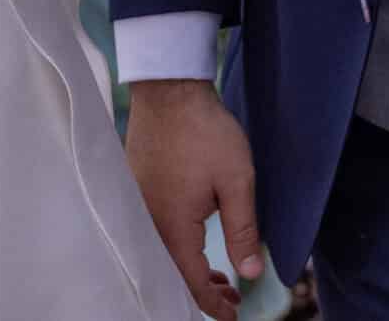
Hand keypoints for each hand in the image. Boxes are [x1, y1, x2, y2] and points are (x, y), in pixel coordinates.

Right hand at [125, 78, 264, 320]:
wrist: (169, 90)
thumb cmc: (205, 132)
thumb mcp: (237, 181)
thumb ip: (243, 231)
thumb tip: (252, 273)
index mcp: (172, 228)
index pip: (191, 283)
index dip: (214, 305)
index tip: (234, 315)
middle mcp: (148, 223)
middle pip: (171, 274)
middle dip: (202, 292)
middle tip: (231, 299)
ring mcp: (138, 206)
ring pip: (162, 254)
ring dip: (189, 270)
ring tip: (218, 277)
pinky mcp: (136, 190)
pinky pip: (153, 233)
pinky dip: (175, 248)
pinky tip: (194, 243)